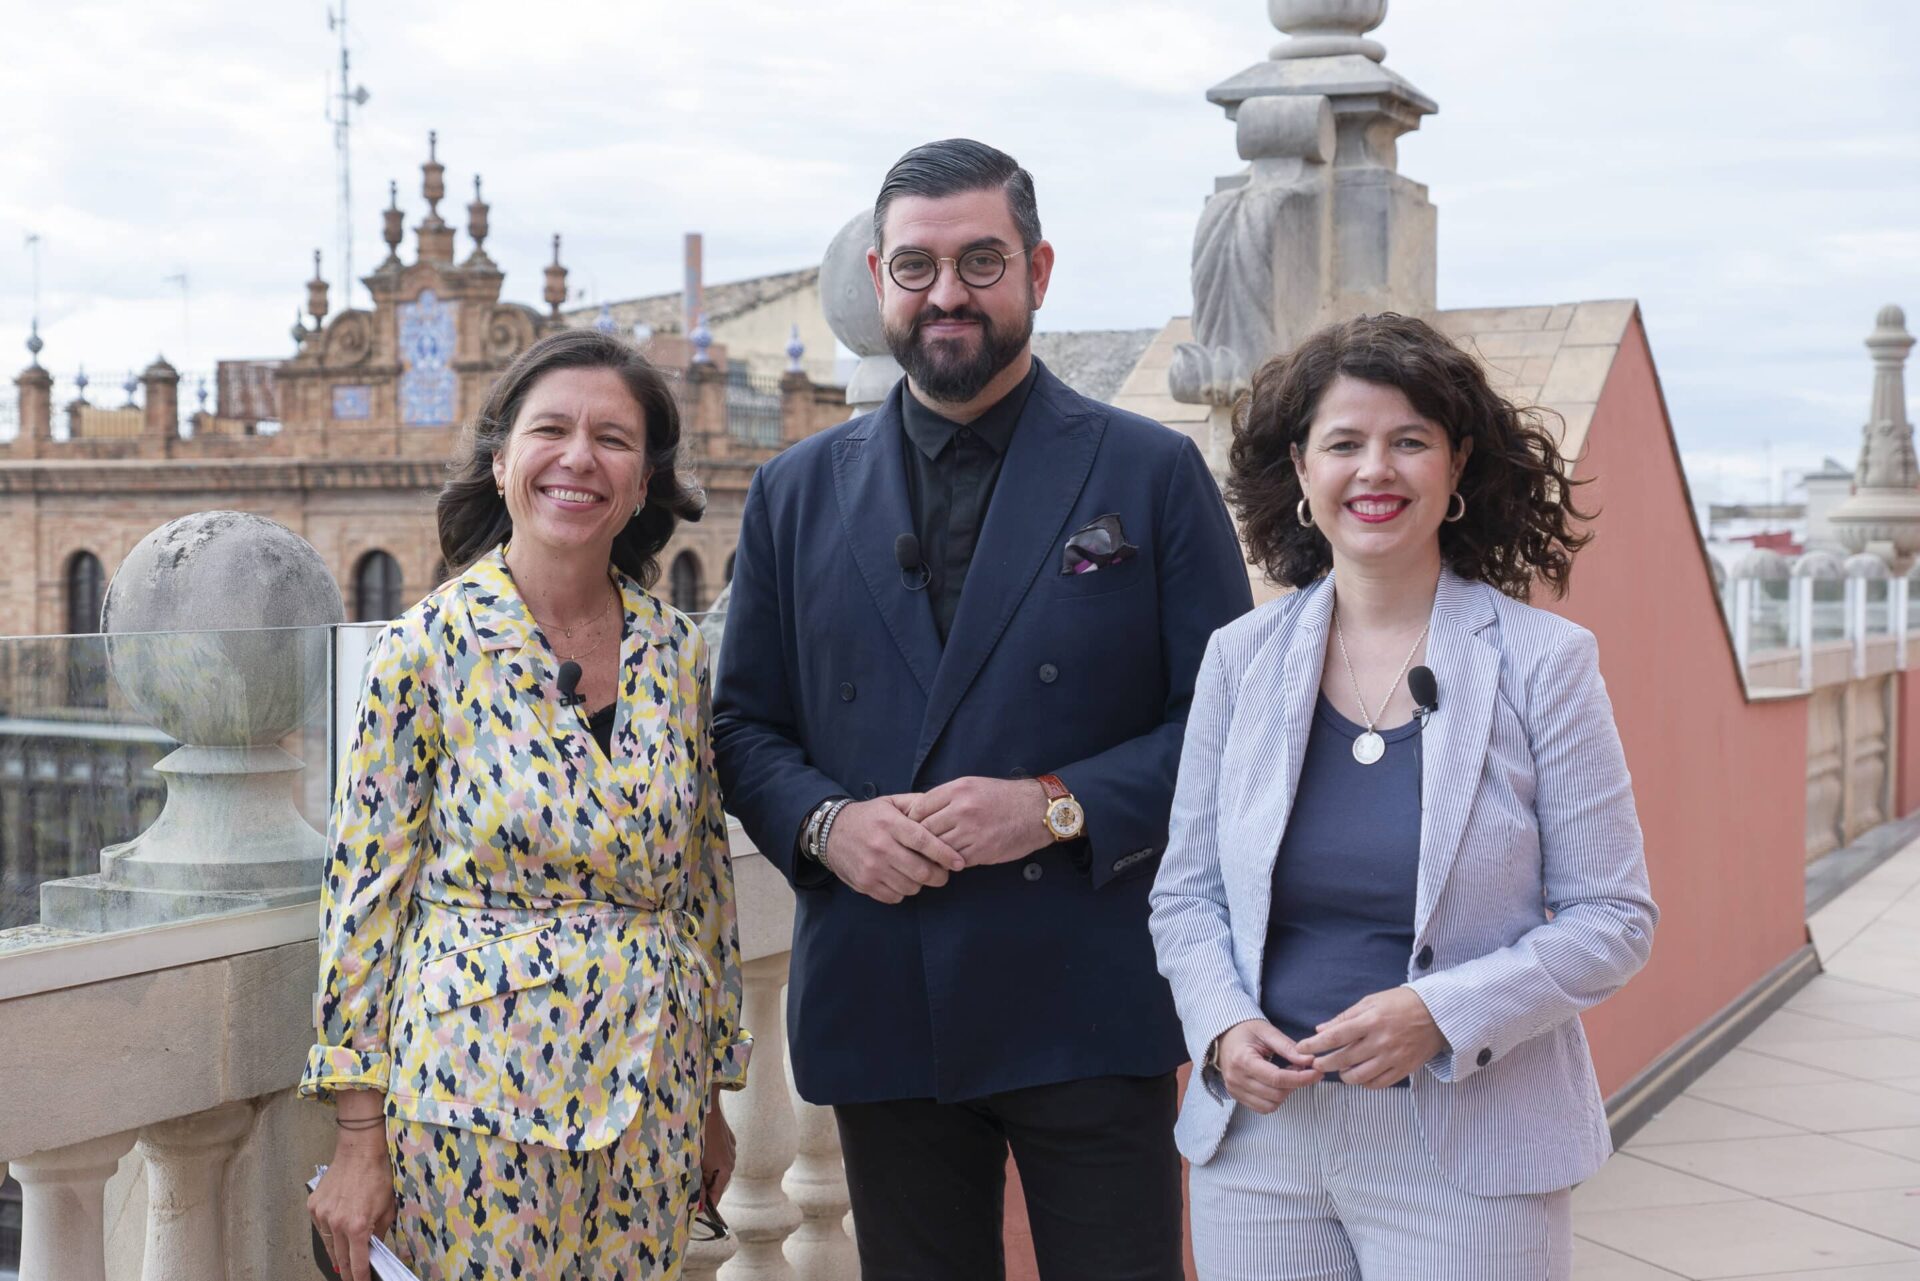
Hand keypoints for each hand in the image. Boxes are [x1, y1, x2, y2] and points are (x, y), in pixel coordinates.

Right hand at [308, 1126, 395, 1280]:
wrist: (359, 1151)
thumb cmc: (377, 1176)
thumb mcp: (388, 1208)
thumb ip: (378, 1233)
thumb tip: (373, 1250)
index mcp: (357, 1227)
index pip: (357, 1263)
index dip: (360, 1277)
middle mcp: (336, 1224)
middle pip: (340, 1257)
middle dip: (347, 1270)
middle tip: (351, 1276)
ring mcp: (322, 1215)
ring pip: (328, 1244)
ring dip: (336, 1253)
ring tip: (342, 1262)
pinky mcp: (313, 1206)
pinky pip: (320, 1227)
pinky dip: (328, 1233)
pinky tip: (336, 1235)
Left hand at [701, 1090, 735, 1205]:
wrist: (707, 1108)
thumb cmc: (699, 1136)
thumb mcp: (695, 1163)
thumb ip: (698, 1185)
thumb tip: (700, 1205)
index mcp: (725, 1170)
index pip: (717, 1195)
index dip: (707, 1204)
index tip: (696, 1210)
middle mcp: (731, 1161)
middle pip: (718, 1181)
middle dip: (705, 1186)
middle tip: (689, 1187)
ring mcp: (731, 1149)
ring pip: (718, 1167)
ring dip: (707, 1171)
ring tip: (693, 1168)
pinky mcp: (729, 1139)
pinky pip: (720, 1155)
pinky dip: (711, 1159)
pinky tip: (700, 1153)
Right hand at [823, 797, 965, 903]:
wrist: (830, 832)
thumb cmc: (869, 817)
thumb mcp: (891, 802)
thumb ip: (917, 804)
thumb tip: (944, 809)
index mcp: (890, 824)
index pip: (923, 841)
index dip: (945, 854)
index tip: (959, 862)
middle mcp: (880, 847)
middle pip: (920, 871)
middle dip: (938, 876)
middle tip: (942, 873)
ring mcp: (871, 867)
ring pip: (910, 887)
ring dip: (919, 884)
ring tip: (917, 873)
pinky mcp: (864, 883)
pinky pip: (895, 897)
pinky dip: (902, 892)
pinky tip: (900, 879)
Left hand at [905, 777, 1049, 867]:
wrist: (1036, 811)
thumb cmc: (1003, 798)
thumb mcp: (973, 785)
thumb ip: (947, 797)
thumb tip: (920, 813)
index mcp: (958, 789)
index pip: (919, 807)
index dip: (912, 821)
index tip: (911, 829)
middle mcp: (962, 808)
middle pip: (925, 829)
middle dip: (920, 840)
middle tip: (916, 847)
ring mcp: (972, 830)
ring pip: (938, 847)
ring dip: (934, 854)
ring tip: (932, 856)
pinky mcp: (981, 850)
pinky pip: (955, 860)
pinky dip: (951, 862)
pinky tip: (951, 861)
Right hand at [1212, 1019, 1321, 1112]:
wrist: (1223, 1035)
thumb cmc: (1244, 1030)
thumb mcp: (1267, 1032)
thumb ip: (1288, 1047)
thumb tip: (1310, 1060)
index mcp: (1243, 1060)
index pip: (1277, 1078)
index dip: (1301, 1078)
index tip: (1317, 1072)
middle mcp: (1236, 1079)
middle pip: (1276, 1094)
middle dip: (1295, 1084)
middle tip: (1301, 1068)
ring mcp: (1234, 1089)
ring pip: (1270, 1105)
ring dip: (1285, 1093)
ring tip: (1288, 1075)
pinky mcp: (1236, 1096)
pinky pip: (1262, 1108)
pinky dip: (1274, 1099)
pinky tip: (1277, 1084)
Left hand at [1293, 986, 1448, 1087]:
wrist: (1437, 1014)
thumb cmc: (1401, 1003)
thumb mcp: (1371, 1002)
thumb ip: (1345, 1017)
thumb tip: (1320, 1030)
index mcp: (1371, 1021)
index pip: (1335, 1036)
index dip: (1315, 1045)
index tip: (1302, 1048)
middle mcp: (1381, 1041)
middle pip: (1343, 1060)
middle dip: (1324, 1063)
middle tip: (1316, 1062)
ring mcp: (1393, 1057)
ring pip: (1359, 1076)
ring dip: (1343, 1076)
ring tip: (1339, 1069)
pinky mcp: (1404, 1069)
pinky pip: (1377, 1084)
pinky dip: (1364, 1082)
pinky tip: (1359, 1075)